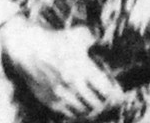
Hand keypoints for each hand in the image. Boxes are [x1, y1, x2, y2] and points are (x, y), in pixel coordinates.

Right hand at [0, 17, 123, 119]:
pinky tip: (83, 111)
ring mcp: (60, 95)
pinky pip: (68, 114)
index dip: (115, 95)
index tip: (120, 95)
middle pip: (96, 104)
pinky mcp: (50, 101)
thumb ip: (94, 39)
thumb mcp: (78, 34)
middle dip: (107, 105)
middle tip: (112, 102)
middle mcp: (72, 85)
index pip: (105, 89)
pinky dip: (79, 115)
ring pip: (83, 112)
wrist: (29, 49)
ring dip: (94, 111)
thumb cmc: (56, 40)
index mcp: (82, 68)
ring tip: (99, 107)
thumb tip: (104, 44)